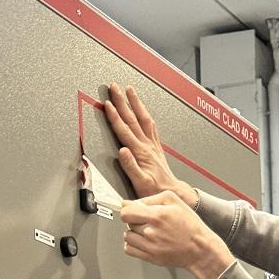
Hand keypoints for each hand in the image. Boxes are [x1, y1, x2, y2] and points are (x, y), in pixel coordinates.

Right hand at [105, 83, 195, 206]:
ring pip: (143, 118)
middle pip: (132, 119)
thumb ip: (130, 166)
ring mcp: (152, 145)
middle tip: (114, 87)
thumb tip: (122, 151)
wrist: (172, 192)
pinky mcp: (156, 147)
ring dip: (136, 103)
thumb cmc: (155, 190)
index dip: (115, 116)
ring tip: (129, 90)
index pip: (124, 130)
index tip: (107, 104)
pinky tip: (143, 110)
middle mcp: (147, 145)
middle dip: (122, 102)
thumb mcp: (140, 182)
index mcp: (140, 152)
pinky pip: (151, 126)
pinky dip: (145, 114)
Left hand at [121, 191, 233, 278]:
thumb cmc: (190, 226)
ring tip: (147, 231)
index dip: (127, 209)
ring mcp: (150, 246)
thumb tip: (129, 202)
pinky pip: (129, 249)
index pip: (126, 212)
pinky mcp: (151, 257)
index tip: (131, 210)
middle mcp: (151, 232)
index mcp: (157, 215)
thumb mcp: (174, 201)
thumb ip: (150, 199)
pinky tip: (143, 241)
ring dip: (134, 232)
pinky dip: (133, 245)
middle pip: (128, 223)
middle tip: (147, 221)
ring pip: (128, 236)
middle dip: (135, 220)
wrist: (200, 249)